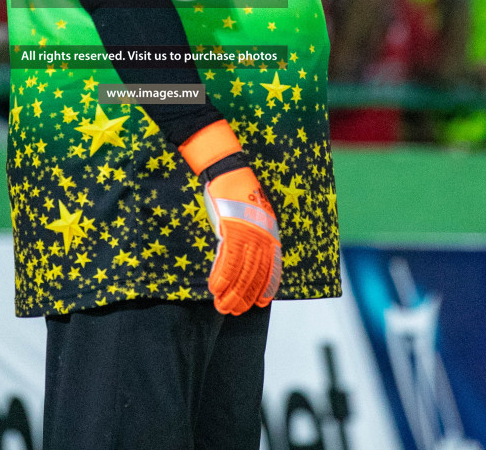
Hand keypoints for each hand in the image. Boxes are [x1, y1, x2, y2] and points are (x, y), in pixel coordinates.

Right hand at [178, 119, 282, 314]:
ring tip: (222, 307)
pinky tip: (214, 289)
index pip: (270, 270)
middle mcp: (262, 239)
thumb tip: (250, 259)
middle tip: (234, 312)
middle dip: (244, 298)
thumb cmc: (241, 194)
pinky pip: (226, 261)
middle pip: (254, 276)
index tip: (259, 304)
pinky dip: (220, 277)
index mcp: (271, 236)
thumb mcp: (256, 217)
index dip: (265, 289)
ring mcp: (247, 236)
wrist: (231, 173)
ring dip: (230, 294)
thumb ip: (256, 238)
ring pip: (240, 274)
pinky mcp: (231, 231)